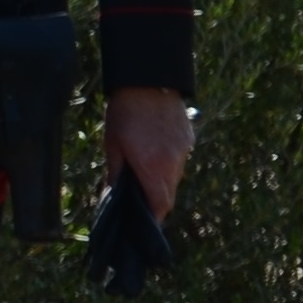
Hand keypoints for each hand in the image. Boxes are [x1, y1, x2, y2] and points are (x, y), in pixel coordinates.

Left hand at [106, 85, 192, 216]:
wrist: (148, 80)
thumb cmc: (124, 113)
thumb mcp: (113, 145)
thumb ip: (116, 174)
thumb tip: (113, 196)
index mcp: (153, 168)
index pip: (160, 205)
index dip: (153, 218)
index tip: (144, 222)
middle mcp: (173, 163)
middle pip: (169, 195)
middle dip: (157, 202)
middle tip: (141, 201)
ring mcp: (184, 150)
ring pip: (176, 178)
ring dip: (163, 182)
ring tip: (146, 172)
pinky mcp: (189, 137)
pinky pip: (180, 160)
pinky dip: (169, 164)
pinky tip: (155, 152)